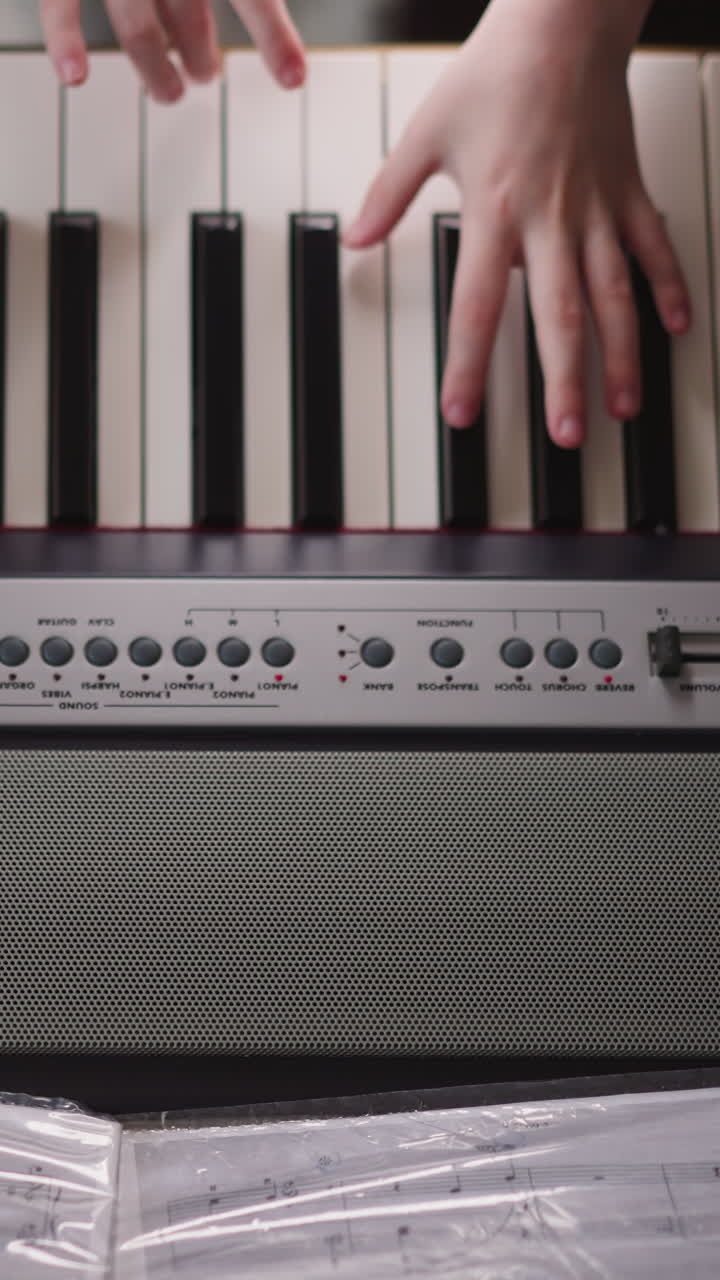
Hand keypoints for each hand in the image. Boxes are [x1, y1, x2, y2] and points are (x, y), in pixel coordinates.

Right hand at [39, 0, 305, 98]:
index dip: (273, 35)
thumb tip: (274, 32)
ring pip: (138, 25)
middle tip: (208, 75)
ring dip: (156, 66)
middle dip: (202, 51)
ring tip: (170, 92)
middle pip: (190, 12)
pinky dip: (66, 39)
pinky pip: (62, 4)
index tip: (294, 80)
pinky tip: (75, 74)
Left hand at [344, 0, 689, 448]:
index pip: (476, 306)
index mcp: (496, 211)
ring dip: (620, 354)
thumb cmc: (496, 73)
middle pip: (558, 315)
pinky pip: (654, 247)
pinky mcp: (629, 192)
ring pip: (614, 294)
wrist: (562, 22)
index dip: (468, 366)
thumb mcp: (426, 131)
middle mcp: (551, 220)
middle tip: (566, 436)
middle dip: (563, 379)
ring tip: (621, 407)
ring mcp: (597, 209)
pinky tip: (677, 330)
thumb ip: (390, 193)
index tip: (462, 414)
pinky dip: (669, 287)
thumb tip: (354, 237)